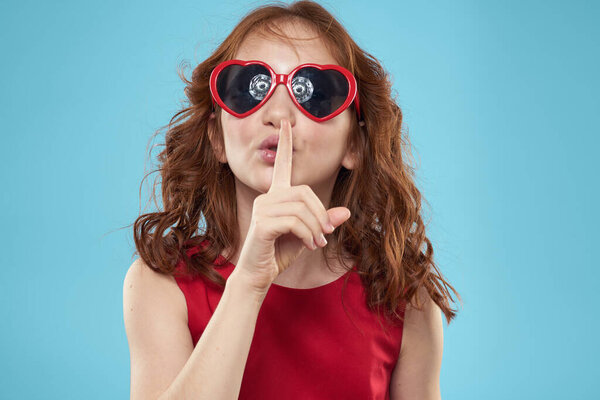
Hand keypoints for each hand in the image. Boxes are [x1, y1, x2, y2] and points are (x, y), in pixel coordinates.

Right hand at [231, 119, 351, 295]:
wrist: (259, 275)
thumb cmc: (279, 253)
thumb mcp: (308, 235)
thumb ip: (323, 221)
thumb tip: (345, 212)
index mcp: (276, 195)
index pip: (282, 164)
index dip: (284, 143)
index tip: (286, 123)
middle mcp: (267, 197)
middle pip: (305, 192)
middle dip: (321, 213)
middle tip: (326, 234)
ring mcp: (262, 209)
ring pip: (301, 207)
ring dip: (316, 227)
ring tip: (317, 243)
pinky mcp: (262, 224)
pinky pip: (294, 222)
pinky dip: (308, 234)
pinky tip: (309, 245)